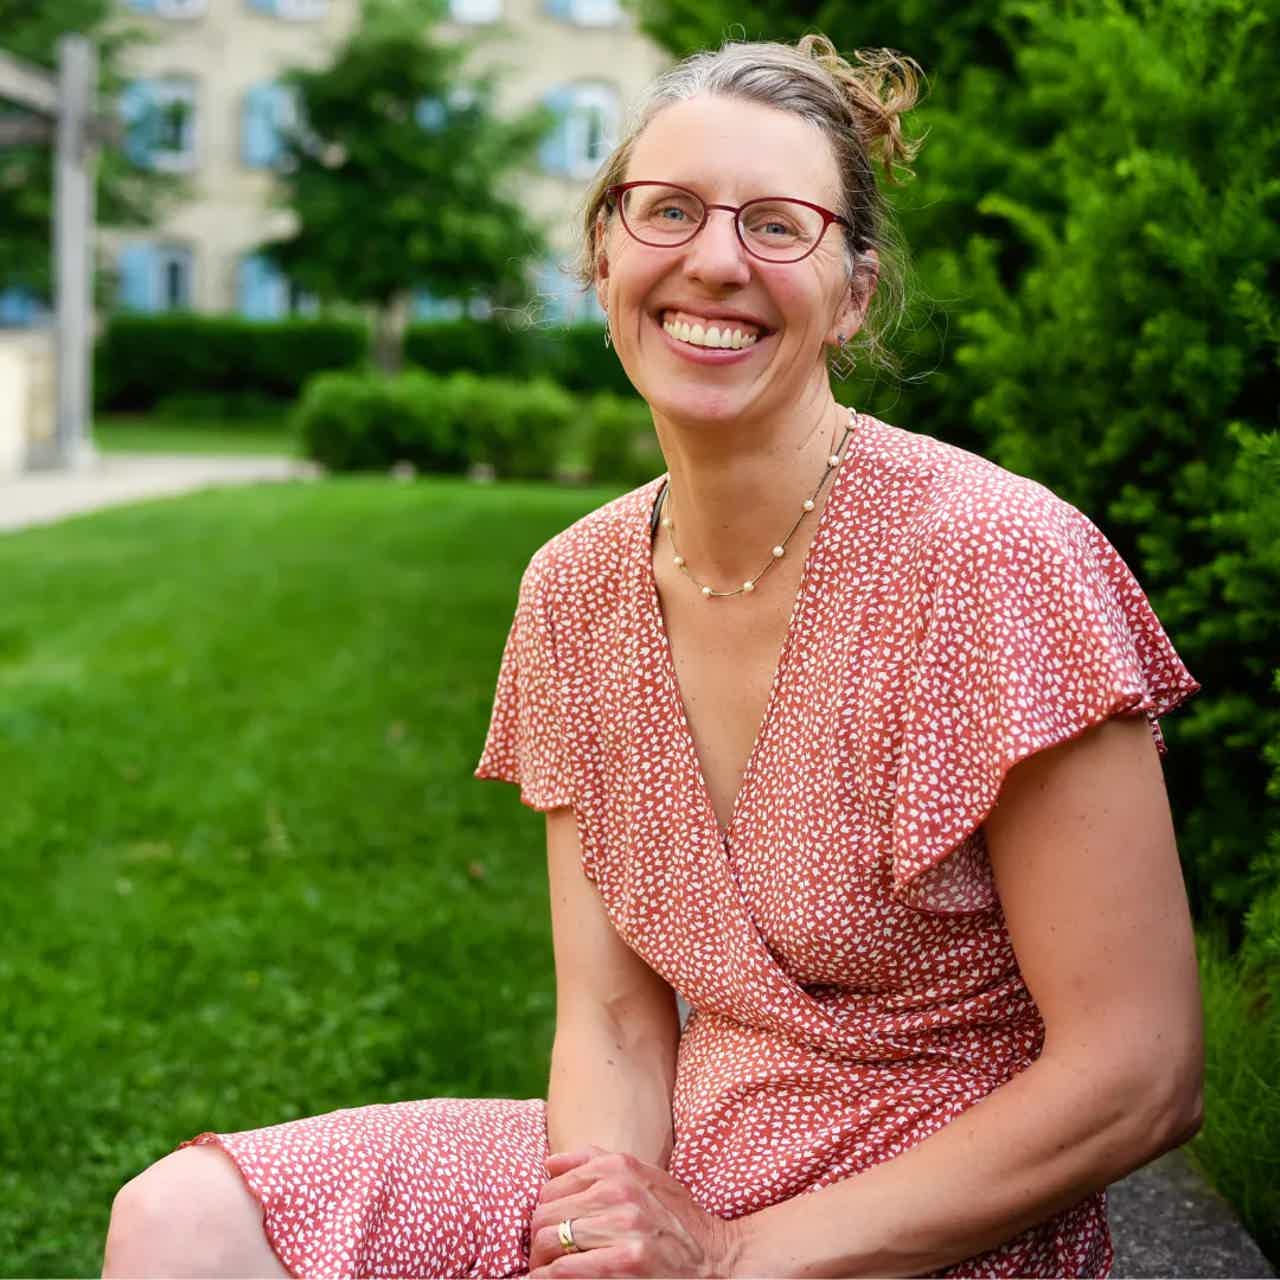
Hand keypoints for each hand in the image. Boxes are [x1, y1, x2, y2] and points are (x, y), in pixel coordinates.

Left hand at [527, 1144, 741, 1276]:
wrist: (719, 1261)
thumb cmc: (678, 1221)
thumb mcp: (647, 1177)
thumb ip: (598, 1162)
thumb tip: (549, 1163)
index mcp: (620, 1168)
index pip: (550, 1186)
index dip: (543, 1212)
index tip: (549, 1230)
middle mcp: (619, 1192)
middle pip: (545, 1215)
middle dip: (538, 1240)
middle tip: (543, 1257)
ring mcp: (622, 1230)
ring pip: (550, 1243)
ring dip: (541, 1264)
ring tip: (547, 1273)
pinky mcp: (624, 1264)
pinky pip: (564, 1271)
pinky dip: (550, 1279)